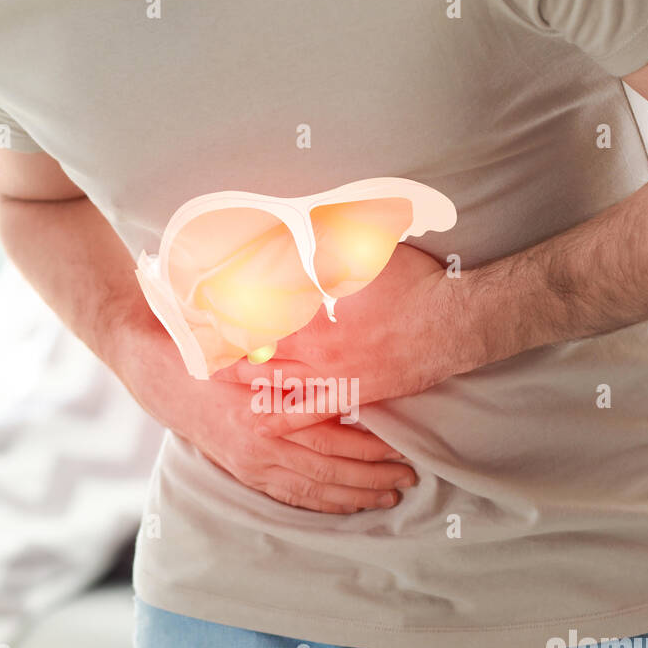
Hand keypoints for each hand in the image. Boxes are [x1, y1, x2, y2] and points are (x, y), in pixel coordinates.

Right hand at [117, 323, 416, 512]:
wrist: (162, 375)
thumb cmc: (213, 349)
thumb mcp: (254, 340)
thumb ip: (294, 344)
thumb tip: (338, 325)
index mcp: (266, 413)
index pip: (329, 439)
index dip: (369, 447)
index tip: (401, 447)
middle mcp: (261, 445)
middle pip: (329, 471)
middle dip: (372, 477)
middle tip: (408, 477)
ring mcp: (252, 464)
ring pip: (314, 491)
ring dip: (355, 496)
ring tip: (390, 495)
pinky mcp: (246, 474)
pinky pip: (292, 498)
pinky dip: (324, 504)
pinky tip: (350, 506)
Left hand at [213, 243, 466, 435]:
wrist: (453, 323)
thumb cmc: (413, 280)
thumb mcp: (364, 247)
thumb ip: (325, 240)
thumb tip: (294, 224)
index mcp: (314, 307)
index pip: (256, 306)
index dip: (223, 305)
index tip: (196, 301)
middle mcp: (314, 345)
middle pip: (256, 346)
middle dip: (222, 343)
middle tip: (194, 342)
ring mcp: (330, 374)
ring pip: (273, 380)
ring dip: (241, 377)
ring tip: (212, 375)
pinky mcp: (350, 394)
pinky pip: (306, 412)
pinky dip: (279, 418)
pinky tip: (256, 423)